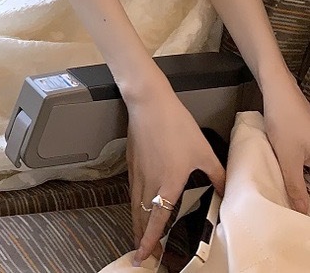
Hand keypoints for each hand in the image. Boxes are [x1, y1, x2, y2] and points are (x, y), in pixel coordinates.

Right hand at [126, 87, 225, 265]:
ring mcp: (138, 171)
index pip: (157, 221)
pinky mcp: (132, 161)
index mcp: (167, 183)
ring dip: (136, 223)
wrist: (149, 102)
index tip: (145, 256)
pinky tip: (138, 204)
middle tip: (142, 254)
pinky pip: (132, 189)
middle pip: (142, 217)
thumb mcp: (203, 151)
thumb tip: (226, 191)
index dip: (151, 241)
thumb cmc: (175, 124)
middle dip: (141, 239)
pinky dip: (134, 204)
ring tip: (138, 236)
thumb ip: (217, 174)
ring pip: (135, 205)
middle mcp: (149, 182)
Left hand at [263, 74, 309, 214]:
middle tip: (298, 206)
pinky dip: (304, 172)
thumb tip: (303, 213)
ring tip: (295, 195)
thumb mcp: (288, 158)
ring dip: (305, 184)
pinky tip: (294, 177)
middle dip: (306, 194)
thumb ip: (297, 188)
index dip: (309, 202)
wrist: (278, 89)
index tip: (304, 215)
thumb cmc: (285, 119)